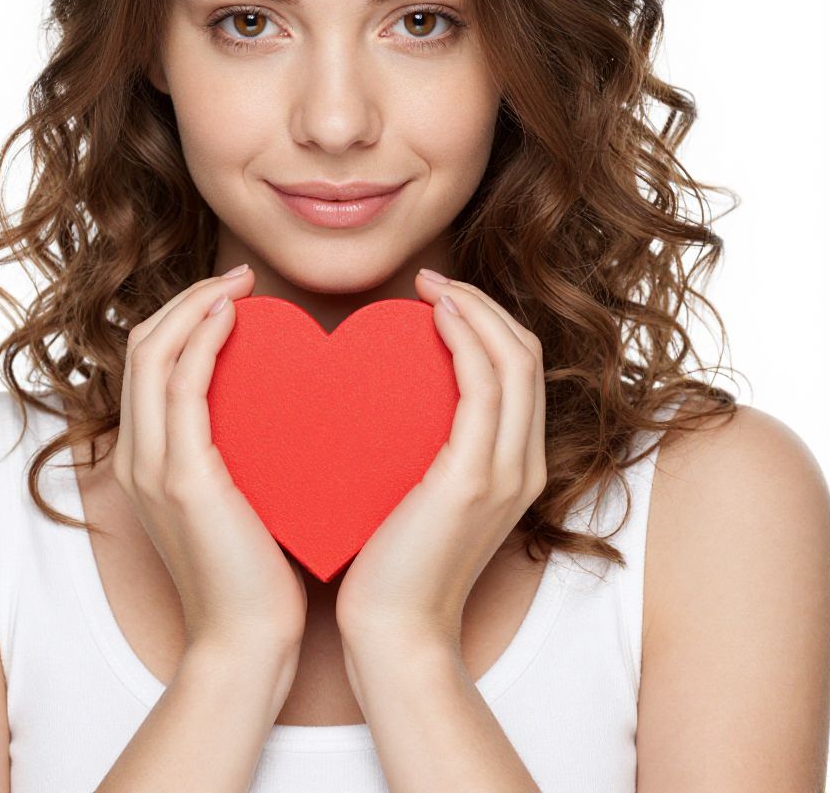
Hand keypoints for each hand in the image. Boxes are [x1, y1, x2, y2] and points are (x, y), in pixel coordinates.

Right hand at [112, 266, 307, 654]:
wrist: (246, 645)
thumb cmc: (256, 575)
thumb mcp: (237, 502)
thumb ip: (237, 453)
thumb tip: (276, 408)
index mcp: (146, 461)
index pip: (147, 365)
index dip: (181, 319)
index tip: (233, 296)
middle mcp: (136, 457)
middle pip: (141, 346)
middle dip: (185, 300)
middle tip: (239, 278)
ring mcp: (152, 467)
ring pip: (152, 354)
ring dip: (193, 306)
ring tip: (239, 283)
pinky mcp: (181, 478)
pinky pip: (182, 385)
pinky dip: (202, 338)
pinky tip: (237, 316)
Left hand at [335, 270, 547, 653]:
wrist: (394, 637)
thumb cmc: (391, 569)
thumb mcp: (421, 499)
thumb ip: (427, 452)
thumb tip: (393, 404)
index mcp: (515, 468)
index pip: (521, 373)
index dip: (488, 324)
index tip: (440, 297)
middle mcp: (524, 465)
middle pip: (526, 355)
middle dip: (484, 305)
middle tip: (432, 280)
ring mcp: (505, 472)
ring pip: (514, 360)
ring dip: (475, 309)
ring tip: (430, 284)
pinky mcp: (473, 478)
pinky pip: (483, 385)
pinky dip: (465, 337)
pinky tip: (432, 314)